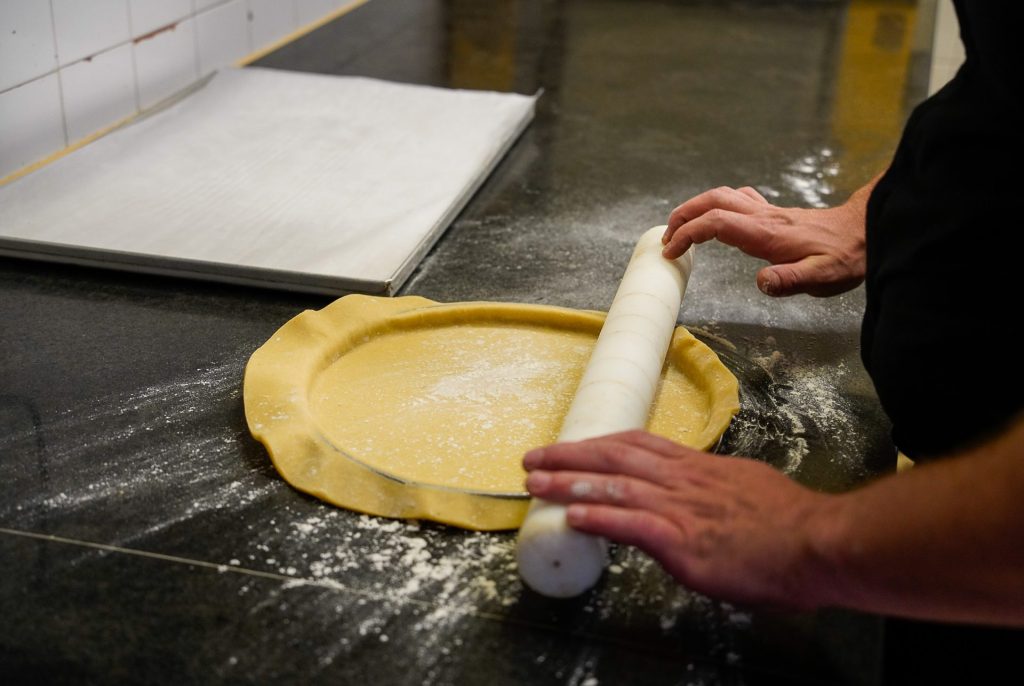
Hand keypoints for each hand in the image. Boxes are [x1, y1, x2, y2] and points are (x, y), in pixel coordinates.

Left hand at [523, 430, 838, 608]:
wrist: (818, 542)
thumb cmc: (791, 522)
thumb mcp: (747, 487)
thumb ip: (715, 488)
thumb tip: (701, 495)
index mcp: (698, 468)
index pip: (638, 444)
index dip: (600, 443)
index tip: (575, 443)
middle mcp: (682, 480)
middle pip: (614, 456)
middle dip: (569, 454)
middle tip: (534, 456)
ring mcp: (680, 508)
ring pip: (613, 485)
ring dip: (568, 482)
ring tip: (535, 482)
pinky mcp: (682, 540)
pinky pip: (630, 523)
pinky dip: (598, 516)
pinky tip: (571, 515)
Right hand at [661, 185, 867, 296]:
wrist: (868, 232)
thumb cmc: (846, 257)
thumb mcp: (822, 277)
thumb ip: (790, 279)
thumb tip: (761, 282)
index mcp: (767, 233)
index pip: (717, 224)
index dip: (688, 234)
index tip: (671, 251)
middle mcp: (763, 217)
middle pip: (712, 201)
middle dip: (683, 216)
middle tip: (666, 238)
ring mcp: (768, 212)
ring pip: (723, 195)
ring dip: (696, 207)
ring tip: (680, 227)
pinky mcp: (774, 213)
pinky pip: (738, 199)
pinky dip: (717, 205)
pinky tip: (717, 218)